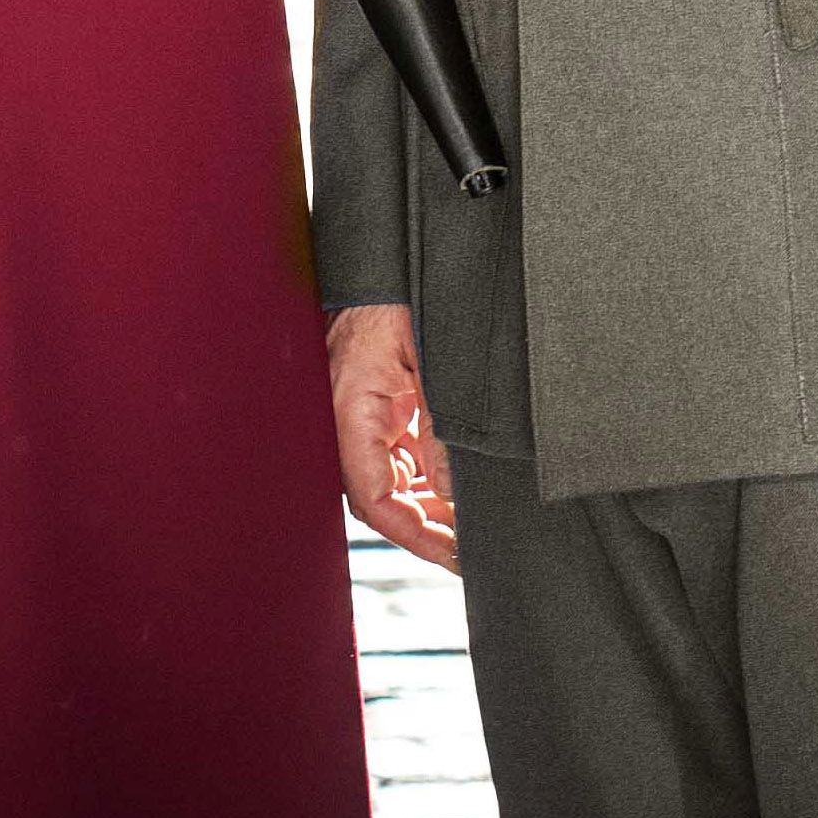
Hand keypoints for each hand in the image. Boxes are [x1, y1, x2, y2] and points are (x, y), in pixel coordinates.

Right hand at [327, 302, 458, 574]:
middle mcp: (351, 424)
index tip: (450, 553)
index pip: (374, 499)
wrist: (383, 265)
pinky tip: (454, 493)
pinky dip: (425, 481)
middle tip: (467, 550)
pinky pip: (398, 459)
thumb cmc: (396, 299)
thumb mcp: (429, 364)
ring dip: (426, 508)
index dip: (412, 534)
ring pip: (391, 484)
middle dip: (423, 530)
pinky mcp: (379, 411)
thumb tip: (453, 493)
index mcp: (352, 414)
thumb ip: (439, 433)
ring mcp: (364, 419)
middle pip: (382, 500)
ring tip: (467, 527)